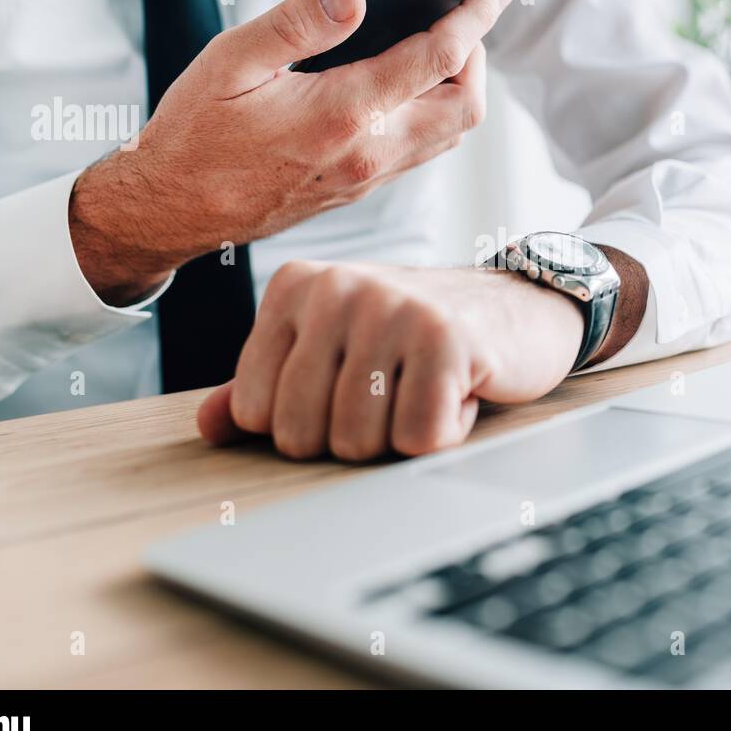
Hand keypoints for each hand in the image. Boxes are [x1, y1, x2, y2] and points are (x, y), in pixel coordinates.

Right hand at [70, 0, 512, 304]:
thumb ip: (298, 22)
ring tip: (442, 45)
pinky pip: (419, 152)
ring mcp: (366, 178)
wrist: (172, 211)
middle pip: (464, 107)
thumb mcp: (233, 60)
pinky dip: (433, 114)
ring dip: (458, 89)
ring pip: (447, 135)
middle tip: (462, 17)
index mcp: (344, 112)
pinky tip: (408, 86)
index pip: (438, 58)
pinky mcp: (357, 190)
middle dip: (477, 57)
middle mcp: (368, 152)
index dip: (475, 19)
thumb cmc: (195, 133)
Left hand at [196, 262, 584, 459]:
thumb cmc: (417, 338)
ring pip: (358, 443)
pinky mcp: (446, 338)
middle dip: (353, 437)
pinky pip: (417, 439)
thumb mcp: (335, 350)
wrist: (520, 308)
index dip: (306, 425)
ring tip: (425, 387)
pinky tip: (459, 390)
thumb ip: (269, 386)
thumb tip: (210, 427)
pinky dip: (445, 432)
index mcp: (296, 286)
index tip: (349, 388)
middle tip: (393, 394)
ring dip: (399, 436)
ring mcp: (392, 308)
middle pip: (301, 436)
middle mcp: (338, 288)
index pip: (254, 412)